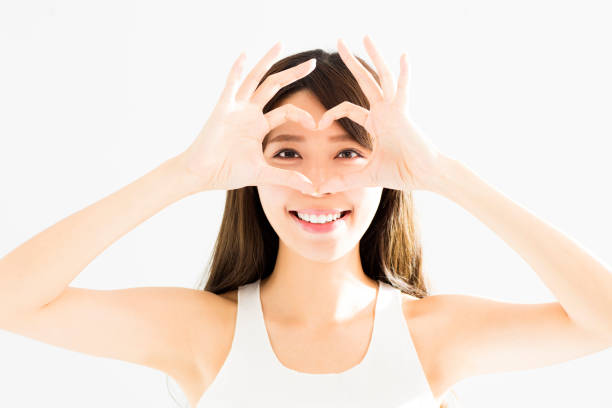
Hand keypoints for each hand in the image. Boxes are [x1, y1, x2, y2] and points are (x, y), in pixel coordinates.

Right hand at [179, 41, 318, 193]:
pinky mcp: (223, 109)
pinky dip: (237, 70)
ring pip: (256, 79)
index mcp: (259, 125)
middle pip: (274, 86)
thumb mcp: (264, 174)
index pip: (286, 111)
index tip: (316, 124)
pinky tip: (245, 54)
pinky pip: (231, 85)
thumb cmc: (228, 172)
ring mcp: (236, 108)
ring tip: (281, 44)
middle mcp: (249, 112)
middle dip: (293, 74)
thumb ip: (288, 177)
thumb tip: (312, 188)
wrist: (202, 174)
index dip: (303, 115)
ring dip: (268, 62)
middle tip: (313, 62)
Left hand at [316, 35, 443, 193]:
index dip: (330, 113)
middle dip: (351, 61)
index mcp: (376, 122)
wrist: (425, 175)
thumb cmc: (403, 172)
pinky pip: (403, 90)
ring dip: (373, 56)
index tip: (317, 124)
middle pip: (364, 80)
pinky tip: (403, 55)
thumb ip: (344, 179)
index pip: (348, 108)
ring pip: (381, 76)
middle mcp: (384, 111)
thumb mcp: (367, 175)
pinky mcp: (404, 113)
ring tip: (364, 36)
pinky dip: (404, 74)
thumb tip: (320, 188)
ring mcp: (394, 109)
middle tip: (339, 41)